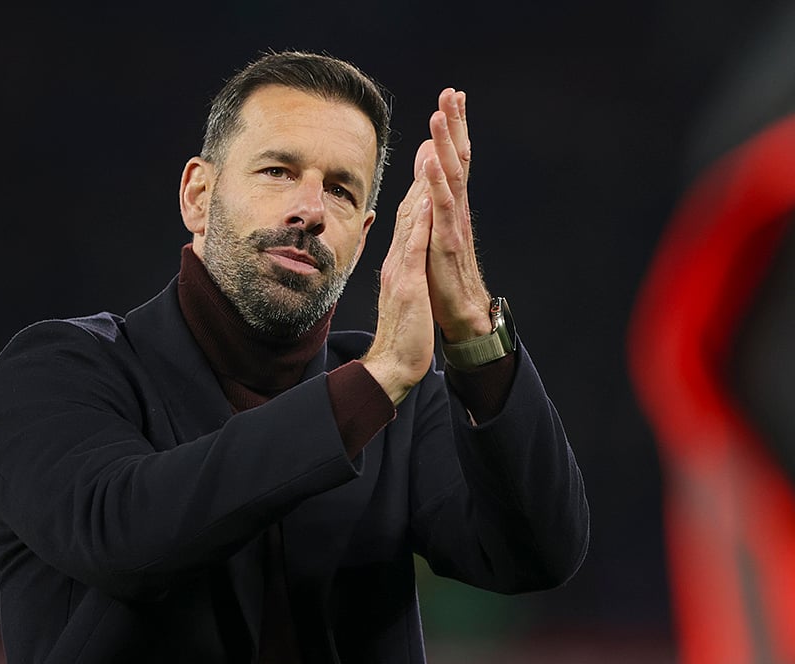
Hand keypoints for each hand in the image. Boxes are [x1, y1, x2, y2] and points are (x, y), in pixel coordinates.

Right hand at [361, 172, 435, 404]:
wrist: (394, 364)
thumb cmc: (403, 334)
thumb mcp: (405, 294)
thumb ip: (404, 270)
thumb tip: (406, 253)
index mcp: (398, 262)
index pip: (408, 216)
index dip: (418, 182)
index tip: (429, 152)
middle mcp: (396, 260)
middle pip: (407, 208)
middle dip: (421, 171)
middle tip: (431, 135)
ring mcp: (400, 271)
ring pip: (410, 220)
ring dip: (420, 185)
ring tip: (430, 151)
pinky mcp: (407, 286)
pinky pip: (414, 249)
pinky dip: (420, 223)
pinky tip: (427, 200)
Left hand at [417, 89, 491, 342]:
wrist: (460, 314)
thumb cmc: (446, 276)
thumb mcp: (435, 232)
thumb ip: (432, 199)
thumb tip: (428, 165)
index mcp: (449, 207)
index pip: (452, 160)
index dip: (452, 129)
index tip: (451, 97)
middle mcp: (455, 210)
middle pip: (456, 160)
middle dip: (454, 126)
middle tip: (452, 93)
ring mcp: (453, 224)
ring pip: (451, 177)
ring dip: (445, 145)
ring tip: (440, 115)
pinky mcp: (448, 243)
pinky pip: (442, 208)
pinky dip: (437, 182)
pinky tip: (432, 161)